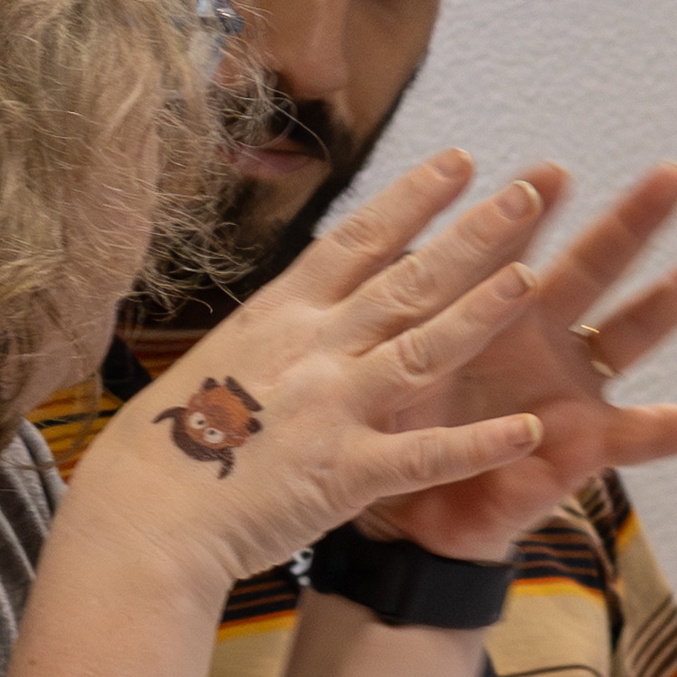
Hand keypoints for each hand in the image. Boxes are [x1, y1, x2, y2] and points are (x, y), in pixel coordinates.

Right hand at [74, 149, 555, 584]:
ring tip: (534, 279)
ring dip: (482, 314)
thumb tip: (310, 304)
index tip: (459, 161)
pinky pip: (425, 455)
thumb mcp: (221, 360)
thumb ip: (277, 334)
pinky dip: (479, 443)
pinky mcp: (345, 472)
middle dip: (473, 235)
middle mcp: (313, 349)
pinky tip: (531, 430)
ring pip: (423, 350)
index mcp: (280, 316)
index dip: (414, 198)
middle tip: (527, 195)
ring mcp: (332, 407)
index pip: (358, 241)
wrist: (142, 516)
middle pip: (407, 281)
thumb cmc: (171, 443)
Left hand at [362, 163, 676, 565]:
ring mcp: (572, 390)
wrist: (396, 521)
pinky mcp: (586, 447)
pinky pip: (651, 435)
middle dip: (632, 222)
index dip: (534, 215)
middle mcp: (541, 343)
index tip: (550, 171)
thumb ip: (404, 304)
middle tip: (674, 174)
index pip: (518, 251)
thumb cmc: (389, 430)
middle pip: (596, 269)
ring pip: (636, 329)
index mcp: (488, 313)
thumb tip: (392, 242)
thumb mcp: (386, 357)